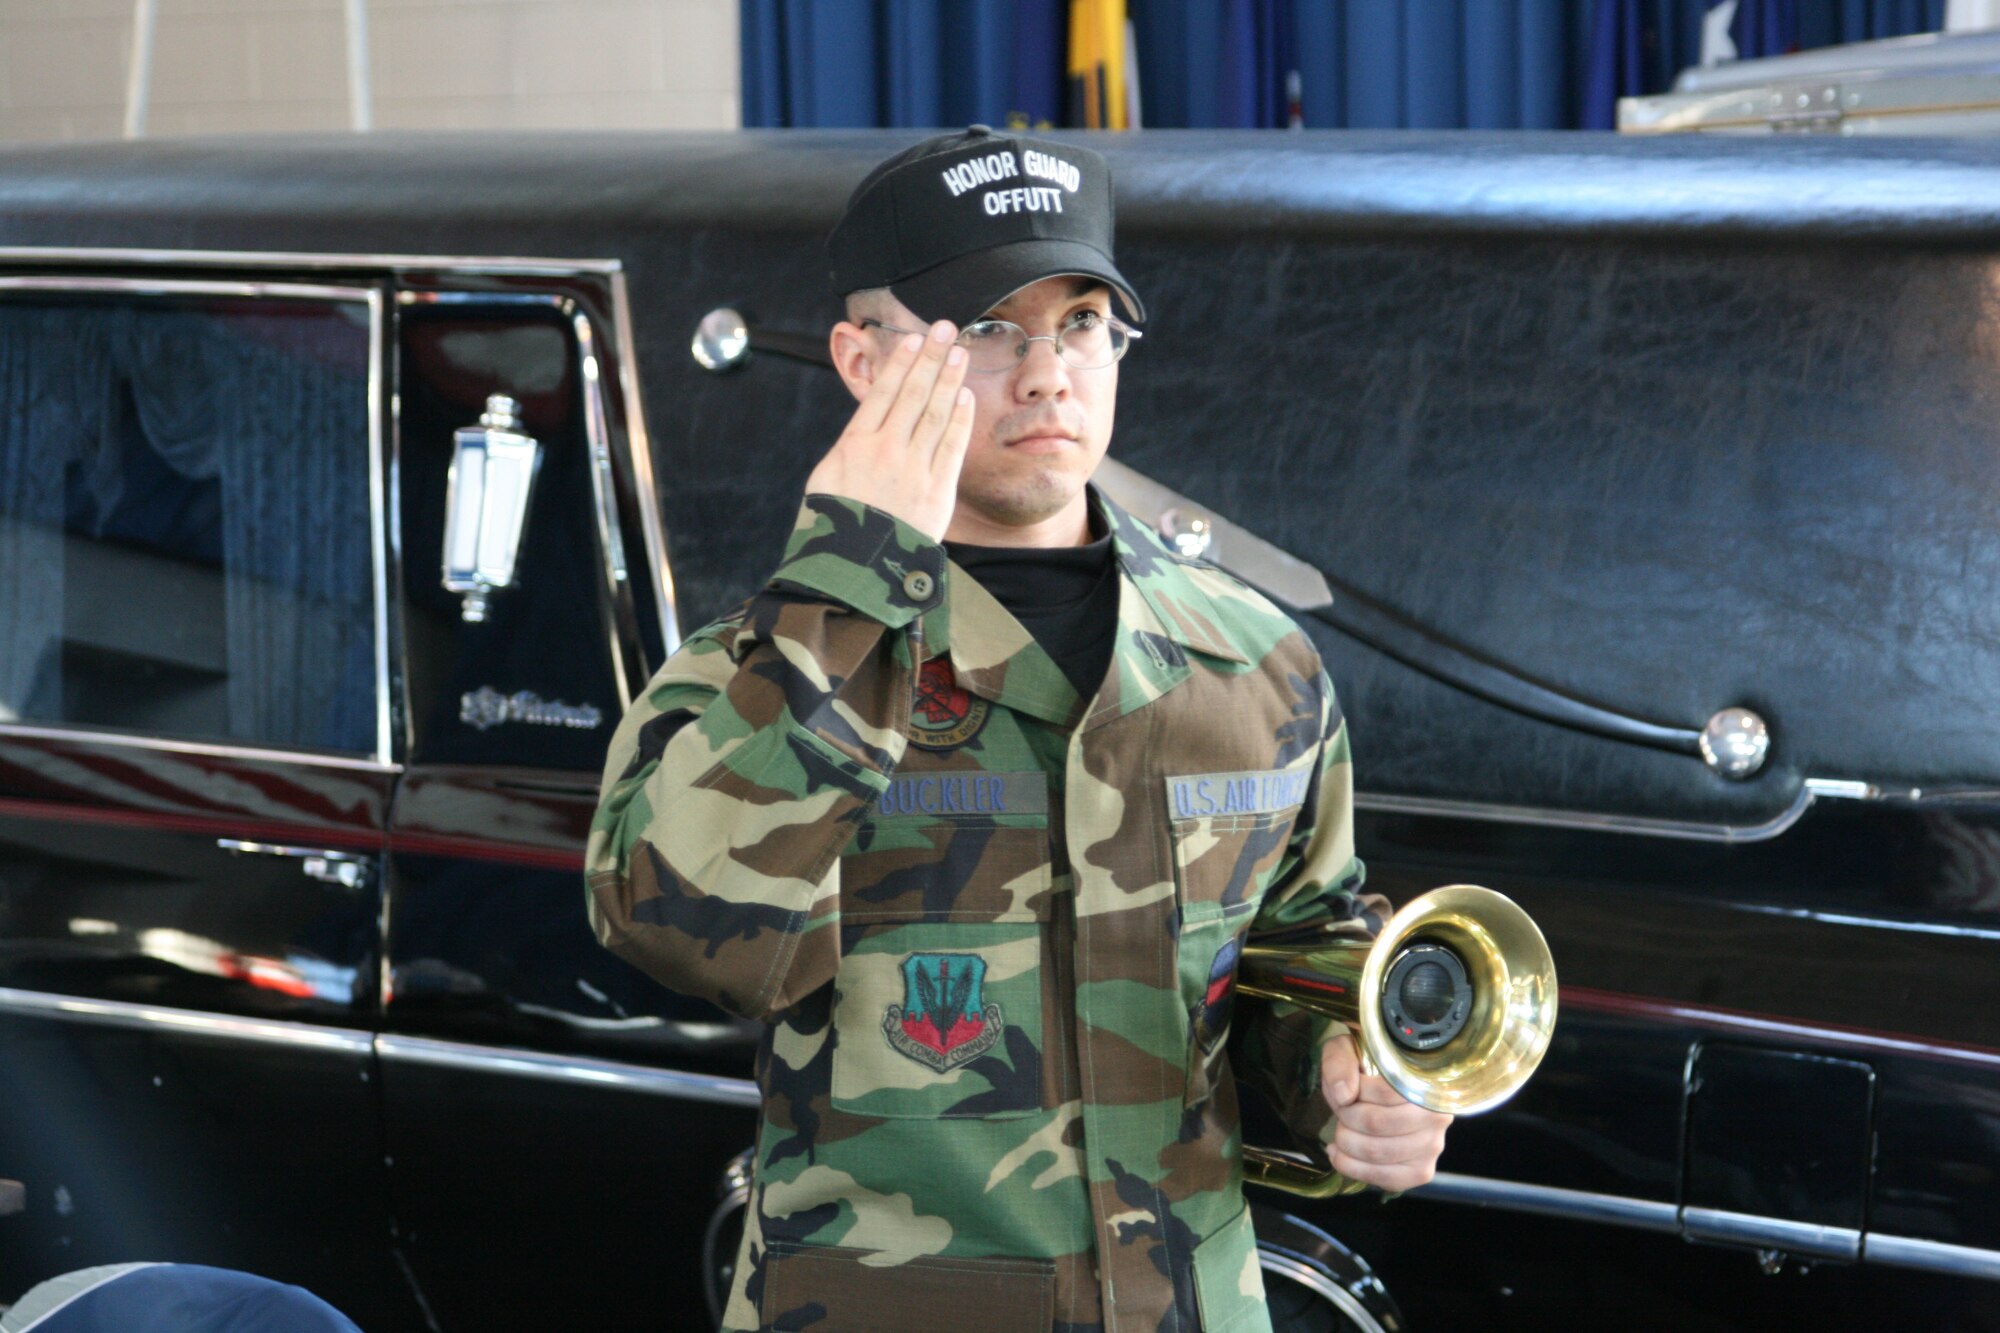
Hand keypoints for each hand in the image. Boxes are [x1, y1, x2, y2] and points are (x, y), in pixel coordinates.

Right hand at [806, 320, 972, 541]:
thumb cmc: (833, 527)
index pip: (884, 392)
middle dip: (930, 357)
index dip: (901, 362)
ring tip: (958, 352)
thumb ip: (850, 448)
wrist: (854, 571)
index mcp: (855, 445)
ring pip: (936, 414)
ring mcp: (914, 470)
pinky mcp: (937, 492)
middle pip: (914, 393)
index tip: (912, 339)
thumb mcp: (827, 480)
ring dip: (948, 379)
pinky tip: (965, 396)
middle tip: (944, 327)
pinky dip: (960, 419)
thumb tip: (867, 426)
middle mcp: (887, 451)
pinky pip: (952, 447)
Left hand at [1319, 1031, 1451, 1192]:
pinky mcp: (1421, 1171)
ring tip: (1341, 1132)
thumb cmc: (1363, 1069)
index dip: (1354, 1093)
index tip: (1345, 1090)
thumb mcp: (1345, 1050)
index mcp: (1426, 1080)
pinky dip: (1353, 1168)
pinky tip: (1341, 1154)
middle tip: (1340, 1112)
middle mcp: (1438, 1115)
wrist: (1378, 1090)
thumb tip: (1344, 1094)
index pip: (1384, 1091)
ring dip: (1346, 1142)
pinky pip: (1385, 1178)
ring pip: (1376, 1152)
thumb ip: (1340, 1063)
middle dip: (1346, 1118)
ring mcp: (1432, 1146)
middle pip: (1376, 1123)